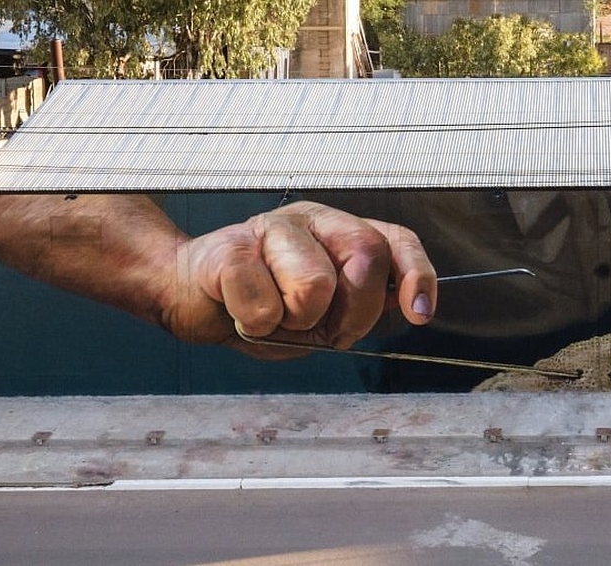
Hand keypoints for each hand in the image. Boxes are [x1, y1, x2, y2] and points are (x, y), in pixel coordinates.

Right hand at [161, 201, 436, 358]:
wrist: (190, 297)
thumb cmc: (264, 304)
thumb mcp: (326, 313)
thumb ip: (366, 304)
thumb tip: (411, 306)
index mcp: (341, 232)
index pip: (396, 240)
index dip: (415, 274)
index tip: (420, 314)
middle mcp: (313, 219)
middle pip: (367, 256)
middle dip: (352, 312)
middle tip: (317, 326)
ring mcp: (271, 229)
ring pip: (314, 284)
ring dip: (296, 321)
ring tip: (274, 316)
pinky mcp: (229, 249)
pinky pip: (262, 304)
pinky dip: (255, 326)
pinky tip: (241, 314)